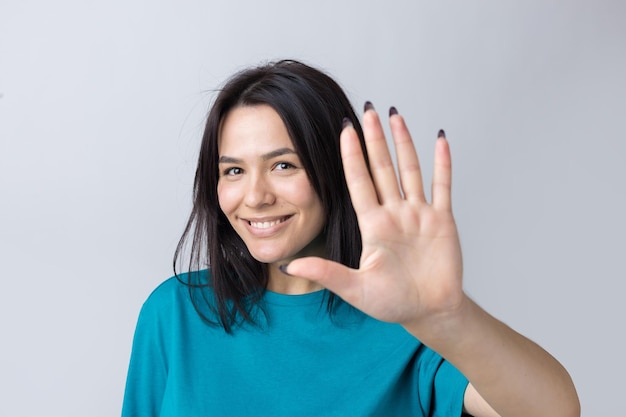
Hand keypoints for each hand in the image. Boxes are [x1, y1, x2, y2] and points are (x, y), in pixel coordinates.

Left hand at [286, 104, 465, 331]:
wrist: (430, 312)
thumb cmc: (393, 303)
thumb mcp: (356, 289)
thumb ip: (326, 273)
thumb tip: (289, 266)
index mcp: (373, 226)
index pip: (358, 182)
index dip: (351, 156)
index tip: (343, 130)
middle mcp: (394, 213)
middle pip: (382, 168)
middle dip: (374, 139)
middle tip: (367, 110)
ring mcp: (418, 214)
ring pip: (410, 169)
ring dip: (404, 142)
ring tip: (395, 116)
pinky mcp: (442, 220)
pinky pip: (442, 185)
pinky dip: (443, 162)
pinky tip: (439, 138)